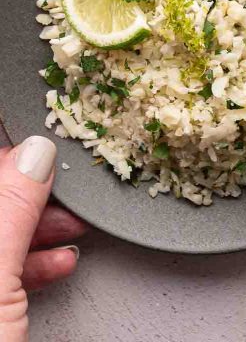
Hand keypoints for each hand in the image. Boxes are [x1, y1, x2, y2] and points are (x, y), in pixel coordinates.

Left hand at [0, 136, 87, 341]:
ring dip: (44, 226)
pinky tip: (59, 259)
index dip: (14, 153)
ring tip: (72, 226)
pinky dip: (38, 260)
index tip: (47, 147)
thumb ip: (12, 208)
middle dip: (35, 193)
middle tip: (66, 191)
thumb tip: (36, 153)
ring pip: (6, 231)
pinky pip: (8, 266)